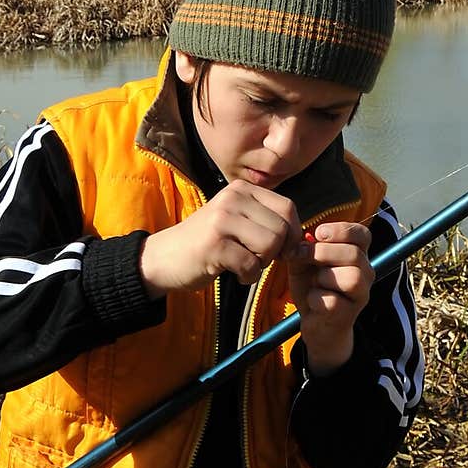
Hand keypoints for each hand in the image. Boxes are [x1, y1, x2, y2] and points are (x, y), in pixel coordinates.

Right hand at [139, 181, 302, 296]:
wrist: (164, 258)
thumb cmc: (208, 242)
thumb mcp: (237, 221)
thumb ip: (266, 222)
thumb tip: (303, 239)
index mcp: (241, 190)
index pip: (287, 207)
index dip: (293, 233)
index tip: (283, 250)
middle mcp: (232, 198)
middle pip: (281, 228)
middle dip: (278, 252)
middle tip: (259, 259)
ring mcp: (222, 219)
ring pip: (270, 245)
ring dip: (263, 264)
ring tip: (245, 264)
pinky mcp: (214, 244)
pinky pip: (251, 265)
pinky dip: (248, 277)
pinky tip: (234, 274)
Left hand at [286, 222, 373, 375]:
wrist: (315, 323)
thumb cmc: (313, 287)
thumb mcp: (305, 263)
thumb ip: (303, 249)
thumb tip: (302, 240)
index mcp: (357, 254)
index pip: (363, 234)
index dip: (342, 230)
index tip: (319, 233)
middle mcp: (365, 273)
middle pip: (354, 255)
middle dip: (324, 252)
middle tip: (303, 256)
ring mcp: (360, 295)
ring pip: (352, 278)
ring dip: (324, 277)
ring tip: (315, 283)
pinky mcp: (348, 315)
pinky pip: (333, 301)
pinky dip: (315, 298)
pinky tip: (312, 301)